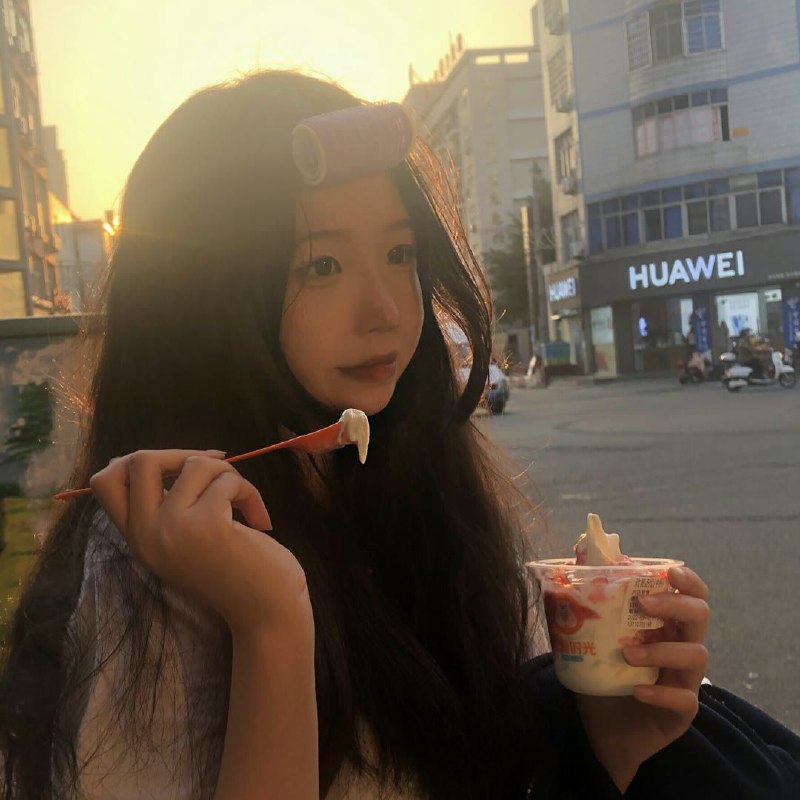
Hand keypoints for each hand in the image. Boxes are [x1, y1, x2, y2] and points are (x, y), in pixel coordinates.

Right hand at [90, 450, 312, 636]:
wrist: (267, 616)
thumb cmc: (237, 575)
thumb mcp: (187, 541)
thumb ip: (170, 509)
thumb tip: (174, 456)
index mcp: (139, 539)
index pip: (105, 482)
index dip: (136, 461)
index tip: (176, 470)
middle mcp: (146, 535)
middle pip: (138, 460)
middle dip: (182, 454)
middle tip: (213, 473)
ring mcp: (173, 529)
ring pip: (195, 464)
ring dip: (228, 475)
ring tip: (243, 503)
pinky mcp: (207, 524)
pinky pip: (227, 479)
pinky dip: (249, 492)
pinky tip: (260, 521)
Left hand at [575, 566, 709, 790]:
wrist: (597, 732)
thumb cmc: (598, 677)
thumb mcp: (586, 638)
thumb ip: (581, 606)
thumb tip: (562, 567)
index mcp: (663, 625)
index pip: (690, 595)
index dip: (687, 580)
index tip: (669, 573)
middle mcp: (680, 648)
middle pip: (700, 616)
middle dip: (675, 604)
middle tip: (643, 604)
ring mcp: (684, 681)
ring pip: (696, 655)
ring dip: (661, 649)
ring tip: (627, 654)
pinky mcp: (682, 713)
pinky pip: (685, 700)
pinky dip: (661, 693)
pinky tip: (637, 690)